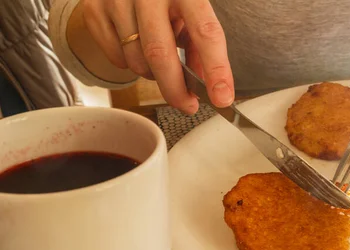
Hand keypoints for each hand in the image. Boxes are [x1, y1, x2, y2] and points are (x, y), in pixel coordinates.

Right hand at [81, 0, 233, 112]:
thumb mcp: (191, 12)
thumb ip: (200, 46)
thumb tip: (207, 87)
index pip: (205, 32)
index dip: (216, 69)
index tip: (222, 97)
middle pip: (160, 53)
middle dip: (176, 89)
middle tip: (187, 105)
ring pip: (136, 60)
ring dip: (152, 74)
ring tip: (159, 60)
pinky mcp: (94, 9)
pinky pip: (116, 58)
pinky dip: (129, 64)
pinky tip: (136, 47)